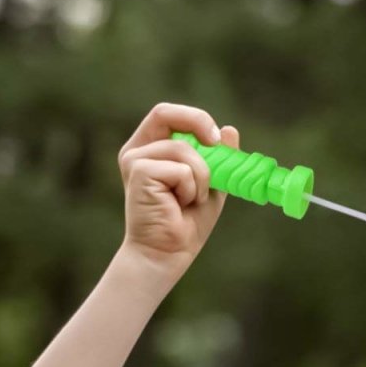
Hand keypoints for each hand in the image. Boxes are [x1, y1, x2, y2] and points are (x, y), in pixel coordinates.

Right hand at [117, 102, 239, 276]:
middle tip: (215, 144)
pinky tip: (179, 205)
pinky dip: (191, 188)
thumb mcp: (210, 184)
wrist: (169, 253)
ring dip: (201, 177)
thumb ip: (218, 158)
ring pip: (184, 150)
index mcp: (152, 149)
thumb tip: (230, 130)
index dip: (194, 118)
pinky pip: (181, 169)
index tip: (217, 138)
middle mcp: (138, 150)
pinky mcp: (138, 172)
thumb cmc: (187, 222)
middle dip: (197, 122)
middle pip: (165, 113)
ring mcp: (135, 160)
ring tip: (191, 199)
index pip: (168, 115)